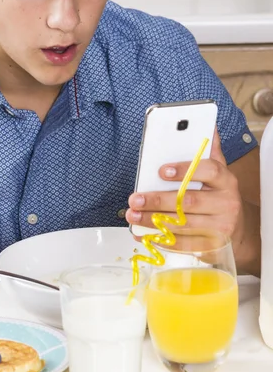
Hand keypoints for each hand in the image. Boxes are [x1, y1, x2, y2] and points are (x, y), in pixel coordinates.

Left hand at [125, 129, 243, 241]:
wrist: (238, 229)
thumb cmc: (219, 195)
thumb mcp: (217, 171)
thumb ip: (208, 151)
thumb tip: (207, 126)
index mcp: (225, 179)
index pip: (208, 170)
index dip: (184, 169)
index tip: (161, 170)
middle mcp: (225, 202)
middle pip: (188, 201)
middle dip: (157, 200)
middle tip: (135, 198)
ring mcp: (220, 226)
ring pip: (182, 224)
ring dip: (153, 220)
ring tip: (132, 215)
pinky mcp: (212, 246)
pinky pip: (184, 244)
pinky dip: (161, 239)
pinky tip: (144, 233)